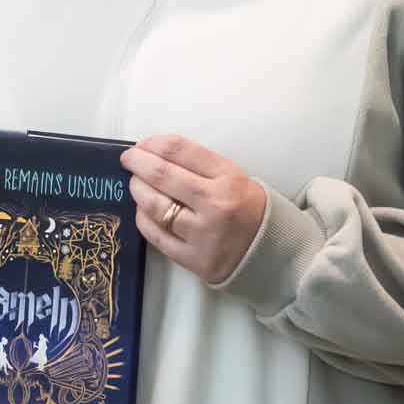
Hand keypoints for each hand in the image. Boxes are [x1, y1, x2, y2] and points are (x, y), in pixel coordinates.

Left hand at [120, 134, 266, 285]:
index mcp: (228, 178)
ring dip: (137, 190)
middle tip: (128, 159)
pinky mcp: (195, 260)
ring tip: (135, 184)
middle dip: (137, 162)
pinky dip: (143, 219)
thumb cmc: (250, 209)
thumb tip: (154, 153)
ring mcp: (203, 235)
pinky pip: (157, 236)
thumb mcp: (234, 177)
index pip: (179, 150)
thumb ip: (198, 165)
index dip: (152, 143)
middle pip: (162, 175)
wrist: (274, 254)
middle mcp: (215, 205)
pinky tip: (143, 210)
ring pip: (154, 206)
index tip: (141, 144)